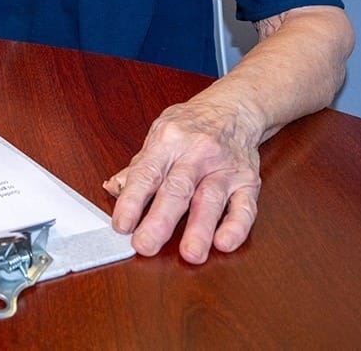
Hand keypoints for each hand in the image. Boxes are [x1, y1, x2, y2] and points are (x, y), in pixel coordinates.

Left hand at [103, 98, 263, 263]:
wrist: (234, 107)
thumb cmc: (190, 125)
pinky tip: (225, 243)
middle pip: (177, 188)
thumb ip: (139, 166)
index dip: (131, 200)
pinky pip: (245, 206)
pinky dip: (236, 226)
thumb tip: (113, 189)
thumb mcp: (159, 135)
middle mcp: (196, 153)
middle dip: (160, 220)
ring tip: (190, 254)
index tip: (121, 225)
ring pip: (210, 198)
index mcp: (167, 141)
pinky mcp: (248, 180)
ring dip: (200, 228)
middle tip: (146, 245)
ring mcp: (224, 167)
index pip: (146, 173)